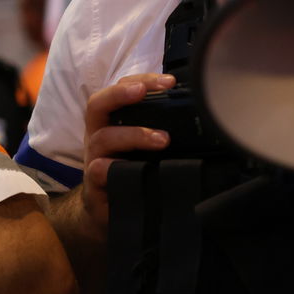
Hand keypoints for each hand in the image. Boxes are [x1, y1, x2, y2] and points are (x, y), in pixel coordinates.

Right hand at [81, 73, 175, 228]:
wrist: (106, 213)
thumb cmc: (129, 173)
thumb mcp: (143, 148)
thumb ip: (159, 129)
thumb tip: (200, 117)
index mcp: (110, 122)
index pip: (120, 90)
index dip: (141, 80)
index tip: (169, 81)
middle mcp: (98, 136)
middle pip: (97, 104)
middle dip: (120, 94)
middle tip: (143, 92)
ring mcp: (93, 159)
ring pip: (102, 138)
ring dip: (132, 134)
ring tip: (161, 139)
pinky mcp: (94, 184)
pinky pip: (98, 171)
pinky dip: (111, 167)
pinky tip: (127, 168)